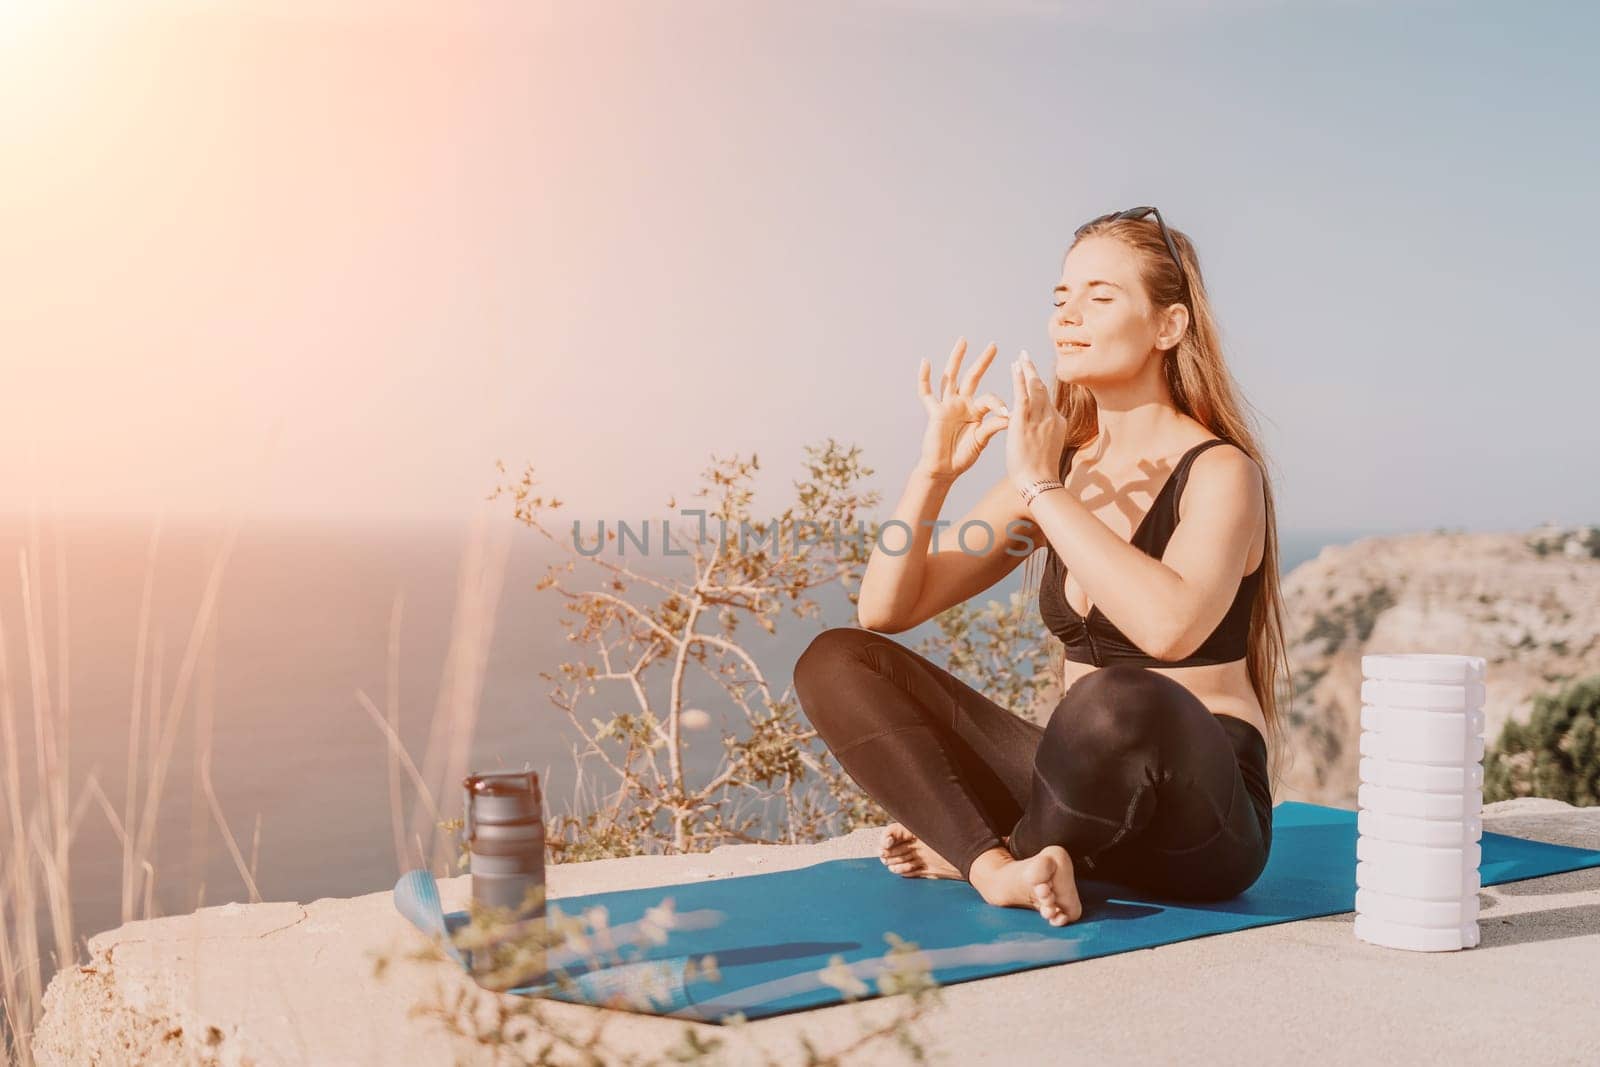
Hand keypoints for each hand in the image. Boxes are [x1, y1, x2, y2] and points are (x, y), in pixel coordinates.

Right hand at [916, 338, 1009, 480]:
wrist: (944, 469)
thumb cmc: (963, 456)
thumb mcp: (981, 440)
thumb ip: (992, 426)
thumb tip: (1010, 416)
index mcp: (976, 411)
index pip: (989, 398)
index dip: (998, 403)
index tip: (1007, 413)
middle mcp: (962, 404)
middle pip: (972, 377)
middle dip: (983, 361)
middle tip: (993, 345)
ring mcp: (947, 405)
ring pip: (951, 377)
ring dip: (956, 359)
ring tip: (963, 341)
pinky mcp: (934, 412)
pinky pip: (926, 393)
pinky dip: (924, 378)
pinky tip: (925, 361)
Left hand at [1006, 352, 1067, 491]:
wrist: (1040, 482)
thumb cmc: (1042, 474)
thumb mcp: (1049, 451)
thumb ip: (1046, 439)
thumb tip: (1044, 439)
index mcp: (1058, 424)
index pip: (1048, 402)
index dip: (1039, 388)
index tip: (1033, 378)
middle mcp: (1052, 417)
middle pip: (1043, 389)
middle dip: (1034, 372)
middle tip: (1026, 358)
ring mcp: (1040, 418)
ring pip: (1034, 387)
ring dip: (1027, 370)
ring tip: (1020, 357)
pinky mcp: (1025, 421)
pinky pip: (1023, 395)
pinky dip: (1019, 379)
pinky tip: (1015, 366)